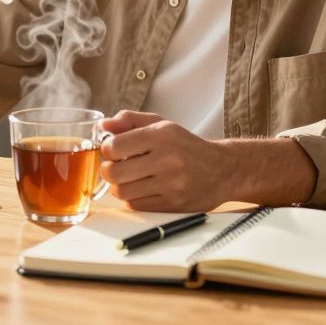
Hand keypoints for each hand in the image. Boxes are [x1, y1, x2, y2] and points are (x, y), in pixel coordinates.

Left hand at [98, 110, 233, 211]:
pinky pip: (136, 206)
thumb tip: (102, 127)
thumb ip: (128, 120)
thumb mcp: (160, 124)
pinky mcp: (174, 205)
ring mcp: (172, 184)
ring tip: (130, 179)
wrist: (223, 170)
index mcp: (162, 135)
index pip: (114, 147)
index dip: (107, 149)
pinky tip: (144, 189)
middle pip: (113, 173)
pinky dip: (134, 198)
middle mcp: (168, 159)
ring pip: (122, 192)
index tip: (114, 150)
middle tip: (117, 166)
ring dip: (120, 186)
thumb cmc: (184, 145)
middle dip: (109, 170)